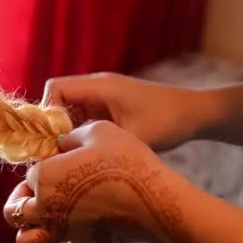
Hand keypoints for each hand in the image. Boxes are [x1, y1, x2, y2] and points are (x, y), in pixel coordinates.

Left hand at [3, 121, 192, 242]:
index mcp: (44, 177)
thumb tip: (62, 143)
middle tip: (39, 189)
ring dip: (31, 229)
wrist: (154, 197)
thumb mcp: (97, 131)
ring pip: (26, 239)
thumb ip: (71, 136)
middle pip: (14, 210)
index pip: (30, 172)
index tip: (65, 160)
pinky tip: (73, 234)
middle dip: (21, 199)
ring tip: (47, 216)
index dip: (45, 164)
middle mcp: (45, 208)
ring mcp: (62, 231)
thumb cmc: (126, 159)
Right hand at [42, 73, 218, 150]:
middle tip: (55, 154)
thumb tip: (61, 155)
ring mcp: (103, 97)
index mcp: (100, 86)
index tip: (51, 139)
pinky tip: (85, 153)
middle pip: (58, 100)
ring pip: (69, 111)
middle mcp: (98, 87)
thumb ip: (95, 143)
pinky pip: (83, 117)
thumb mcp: (131, 137)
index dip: (47, 112)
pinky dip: (78, 133)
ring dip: (65, 132)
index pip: (55, 89)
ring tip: (68, 156)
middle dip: (52, 126)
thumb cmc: (167, 122)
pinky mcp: (110, 108)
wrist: (196, 114)